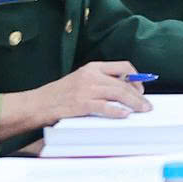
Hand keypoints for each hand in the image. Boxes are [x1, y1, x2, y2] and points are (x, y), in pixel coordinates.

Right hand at [1, 61, 149, 136]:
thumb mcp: (80, 80)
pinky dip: (117, 111)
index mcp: (92, 67)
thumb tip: (123, 89)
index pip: (123, 66)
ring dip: (133, 103)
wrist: (36, 104)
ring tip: (142, 110)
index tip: (141, 88)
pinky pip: (104, 107)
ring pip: (118, 93)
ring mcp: (85, 89)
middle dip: (138, 94)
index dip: (136, 77)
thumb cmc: (58, 95)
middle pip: (123, 82)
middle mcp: (91, 76)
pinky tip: (124, 115)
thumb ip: (100, 82)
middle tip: (146, 105)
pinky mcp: (80, 104)